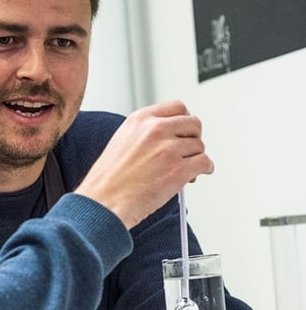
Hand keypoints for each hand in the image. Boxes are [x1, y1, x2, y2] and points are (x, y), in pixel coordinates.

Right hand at [75, 100, 213, 228]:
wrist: (104, 202)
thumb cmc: (107, 180)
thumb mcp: (121, 142)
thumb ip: (144, 133)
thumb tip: (166, 136)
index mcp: (140, 120)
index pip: (177, 107)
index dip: (184, 120)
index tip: (184, 130)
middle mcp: (155, 130)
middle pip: (193, 124)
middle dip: (193, 138)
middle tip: (188, 150)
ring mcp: (168, 149)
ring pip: (199, 146)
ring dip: (196, 158)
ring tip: (185, 169)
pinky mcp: (178, 170)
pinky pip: (205, 163)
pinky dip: (204, 169)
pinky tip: (195, 175)